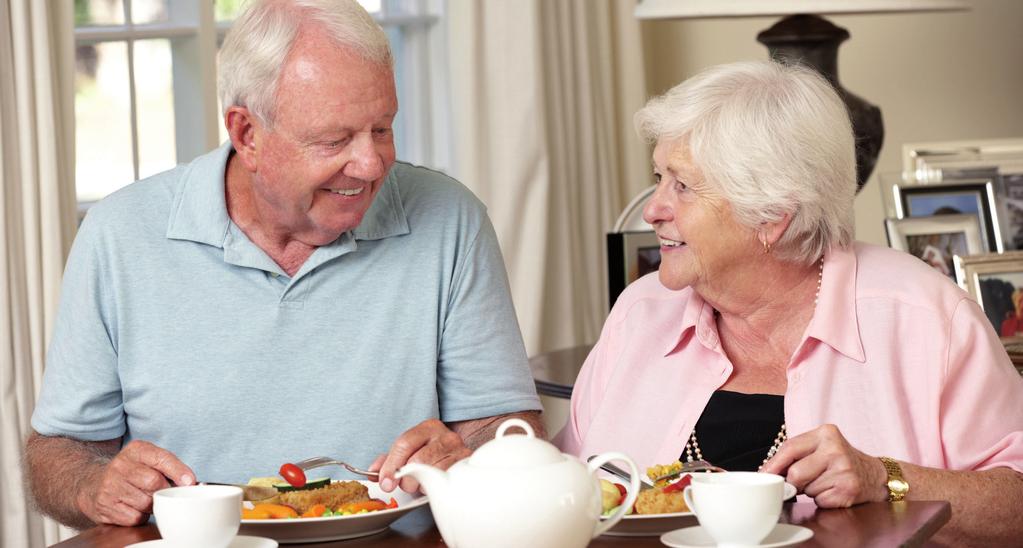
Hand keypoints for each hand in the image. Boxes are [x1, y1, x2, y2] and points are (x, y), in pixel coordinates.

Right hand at [76, 440, 195, 525]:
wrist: (93, 483)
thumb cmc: (131, 471)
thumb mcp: (149, 458)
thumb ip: (170, 466)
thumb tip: (190, 482)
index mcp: (136, 450)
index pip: (161, 458)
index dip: (178, 471)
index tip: (190, 481)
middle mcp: (120, 465)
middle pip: (154, 482)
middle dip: (164, 491)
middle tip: (163, 493)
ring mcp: (110, 486)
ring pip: (145, 502)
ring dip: (152, 505)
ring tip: (146, 498)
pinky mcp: (105, 506)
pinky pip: (134, 517)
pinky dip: (140, 516)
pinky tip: (134, 507)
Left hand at [370, 419, 471, 493]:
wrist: (460, 458)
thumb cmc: (433, 457)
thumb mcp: (409, 453)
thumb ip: (389, 461)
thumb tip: (372, 471)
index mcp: (429, 427)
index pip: (404, 444)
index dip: (391, 465)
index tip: (385, 482)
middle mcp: (446, 436)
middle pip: (417, 461)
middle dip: (406, 478)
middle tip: (405, 485)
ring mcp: (459, 451)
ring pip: (431, 473)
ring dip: (420, 485)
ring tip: (420, 484)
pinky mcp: (467, 467)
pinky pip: (445, 482)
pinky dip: (434, 488)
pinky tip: (432, 486)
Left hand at [760, 424, 887, 507]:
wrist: (873, 475)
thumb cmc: (839, 461)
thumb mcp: (819, 447)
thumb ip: (795, 454)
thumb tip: (767, 472)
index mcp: (825, 433)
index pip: (790, 448)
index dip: (774, 465)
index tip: (764, 475)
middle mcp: (836, 449)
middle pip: (796, 473)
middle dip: (794, 482)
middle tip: (801, 482)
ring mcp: (844, 470)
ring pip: (807, 489)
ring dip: (810, 491)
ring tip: (824, 482)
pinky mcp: (849, 489)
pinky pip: (820, 500)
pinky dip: (821, 499)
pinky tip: (832, 490)